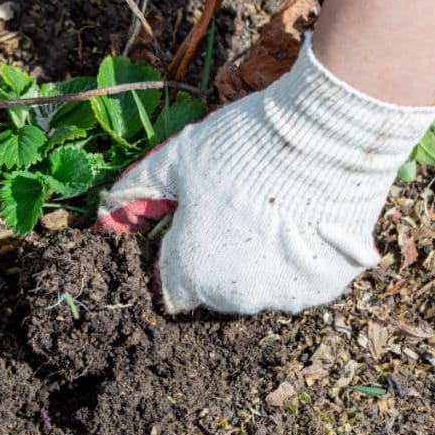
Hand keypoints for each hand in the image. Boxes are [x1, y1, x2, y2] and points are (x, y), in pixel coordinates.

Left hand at [94, 36, 434, 314]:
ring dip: (265, 260)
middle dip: (221, 258)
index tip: (196, 224)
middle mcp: (237, 299)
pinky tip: (308, 218)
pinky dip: (305, 256)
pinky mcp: (329, 284)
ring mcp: (287, 296)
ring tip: (276, 210)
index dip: (180, 253)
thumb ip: (138, 190)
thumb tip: (105, 208)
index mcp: (192, 274)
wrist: (323, 136)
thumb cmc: (240, 149)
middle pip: (220, 289)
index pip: (174, 286)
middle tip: (238, 208)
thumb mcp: (177, 161)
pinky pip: (308, 278)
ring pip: (266, 286)